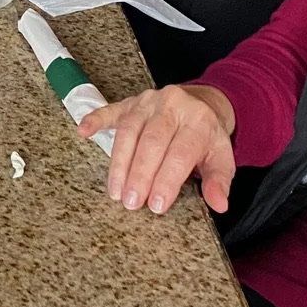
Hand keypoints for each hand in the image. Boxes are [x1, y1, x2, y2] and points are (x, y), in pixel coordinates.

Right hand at [80, 84, 236, 215]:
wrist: (204, 102)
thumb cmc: (208, 137)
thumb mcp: (222, 158)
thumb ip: (219, 181)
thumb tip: (219, 203)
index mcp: (199, 121)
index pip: (180, 153)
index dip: (166, 180)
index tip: (156, 205)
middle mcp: (173, 106)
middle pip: (152, 142)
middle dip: (140, 175)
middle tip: (131, 202)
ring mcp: (149, 101)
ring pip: (130, 130)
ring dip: (120, 162)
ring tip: (115, 190)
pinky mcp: (131, 101)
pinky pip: (111, 109)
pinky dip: (96, 119)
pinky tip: (83, 132)